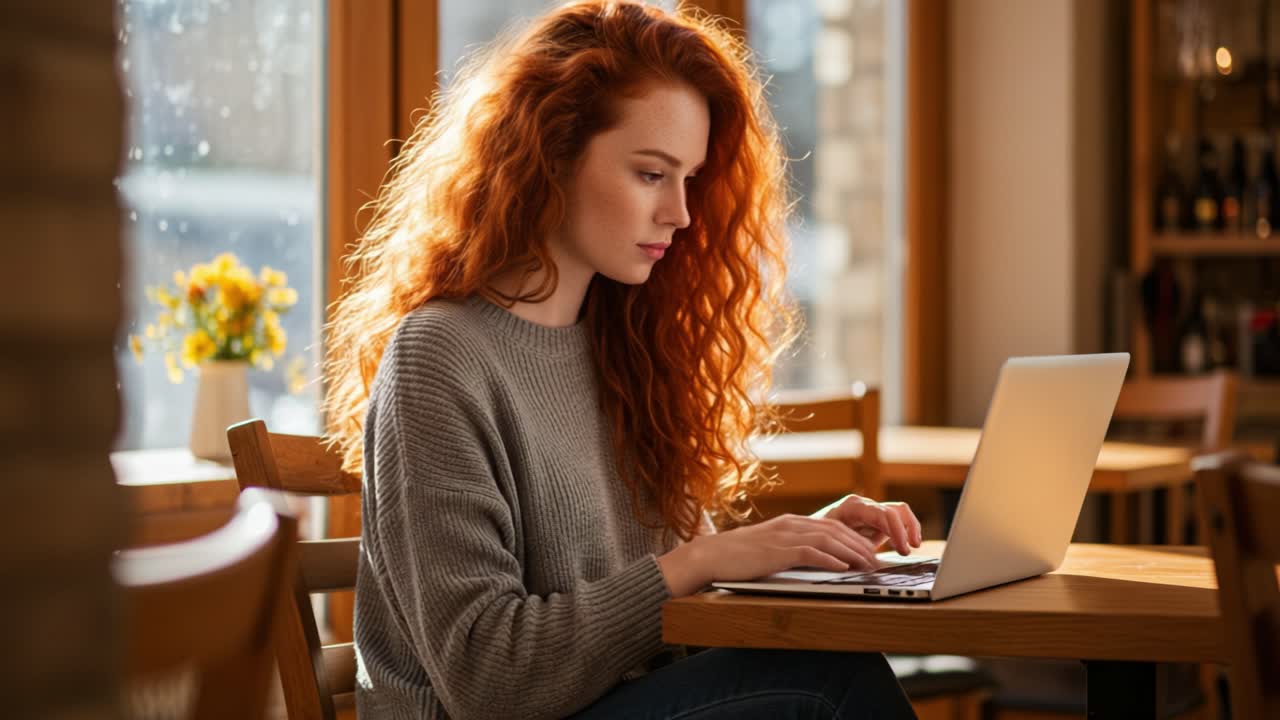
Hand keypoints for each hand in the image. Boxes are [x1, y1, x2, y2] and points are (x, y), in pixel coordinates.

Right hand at [657, 514, 881, 596]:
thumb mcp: (771, 547)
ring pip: (827, 539)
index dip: (854, 537)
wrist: (712, 555)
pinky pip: (809, 552)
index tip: (870, 551)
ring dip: (851, 552)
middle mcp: (790, 524)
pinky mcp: (776, 551)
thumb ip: (792, 548)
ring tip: (867, 565)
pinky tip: (842, 567)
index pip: (831, 525)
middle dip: (859, 544)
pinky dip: (829, 559)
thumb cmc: (740, 556)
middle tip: (877, 560)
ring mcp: (783, 536)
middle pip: (835, 530)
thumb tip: (816, 559)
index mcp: (791, 522)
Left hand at [812, 494, 922, 556]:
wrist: (808, 535)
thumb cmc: (815, 537)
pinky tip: (905, 547)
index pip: (882, 513)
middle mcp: (865, 505)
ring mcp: (871, 512)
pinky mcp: (876, 522)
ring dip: (909, 529)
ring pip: (900, 513)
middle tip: (907, 551)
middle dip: (905, 531)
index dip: (897, 530)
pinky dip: (905, 533)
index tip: (903, 548)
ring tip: (912, 547)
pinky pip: (898, 522)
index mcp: (853, 506)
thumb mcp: (827, 540)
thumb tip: (864, 558)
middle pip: (895, 511)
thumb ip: (846, 545)